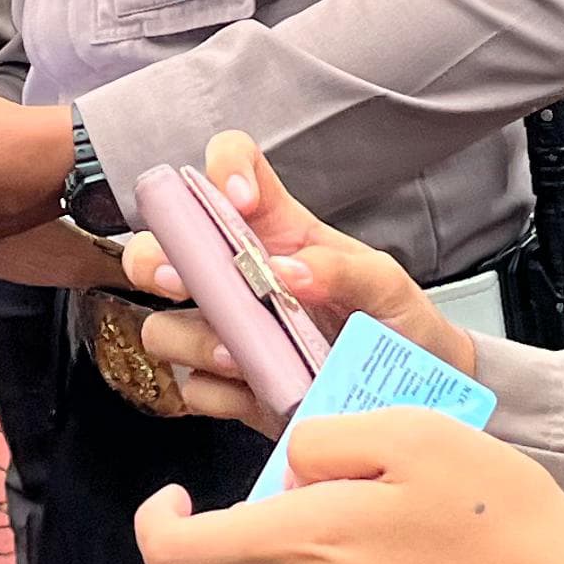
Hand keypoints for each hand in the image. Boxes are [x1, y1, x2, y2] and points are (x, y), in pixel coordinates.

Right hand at [121, 133, 465, 429]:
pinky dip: (218, 393)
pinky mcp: (230, 388)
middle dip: (154, 259)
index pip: (233, 165)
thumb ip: (345, 270)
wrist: (409, 398)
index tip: (239, 200)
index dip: (224, 167)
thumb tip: (288, 271)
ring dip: (194, 339)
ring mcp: (228, 332)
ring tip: (240, 356)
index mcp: (277, 231)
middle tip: (182, 282)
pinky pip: (192, 387)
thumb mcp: (389, 286)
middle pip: (161, 246)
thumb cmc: (399, 324)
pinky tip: (256, 392)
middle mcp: (238, 275)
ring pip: (163, 325)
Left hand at [134, 409, 563, 563]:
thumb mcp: (410, 433)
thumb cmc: (494, 511)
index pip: (175, 556)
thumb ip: (323, 440)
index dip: (157, 524)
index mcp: (299, 546)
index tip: (177, 495)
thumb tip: (287, 468)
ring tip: (360, 525)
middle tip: (285, 498)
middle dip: (217, 538)